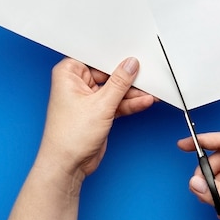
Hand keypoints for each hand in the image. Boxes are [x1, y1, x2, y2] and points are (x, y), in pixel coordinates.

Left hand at [36, 57, 153, 182]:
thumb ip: (119, 83)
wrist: (68, 165)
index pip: (95, 58)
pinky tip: (145, 101)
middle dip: (127, 77)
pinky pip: (116, 102)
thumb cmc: (70, 135)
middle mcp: (76, 83)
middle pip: (107, 74)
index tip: (132, 55)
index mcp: (68, 73)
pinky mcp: (97, 111)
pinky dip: (129, 103)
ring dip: (132, 93)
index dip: (114, 57)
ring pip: (114, 89)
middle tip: (147, 74)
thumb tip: (130, 65)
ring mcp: (88, 98)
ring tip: (152, 90)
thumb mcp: (101, 104)